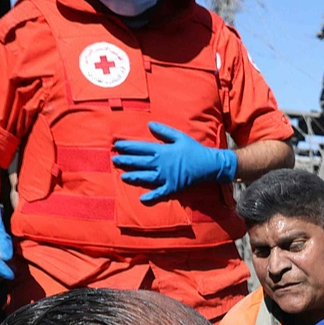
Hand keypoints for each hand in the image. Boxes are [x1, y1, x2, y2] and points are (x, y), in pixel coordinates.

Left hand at [112, 122, 236, 204]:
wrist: (209, 165)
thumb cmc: (194, 149)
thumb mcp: (179, 136)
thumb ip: (163, 131)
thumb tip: (150, 124)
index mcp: (162, 150)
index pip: (140, 148)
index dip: (128, 146)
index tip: (117, 145)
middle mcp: (161, 164)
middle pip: (139, 162)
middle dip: (126, 161)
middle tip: (114, 160)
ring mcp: (165, 177)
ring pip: (145, 177)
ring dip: (133, 177)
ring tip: (122, 176)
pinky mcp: (172, 187)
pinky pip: (159, 193)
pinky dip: (151, 197)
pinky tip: (142, 199)